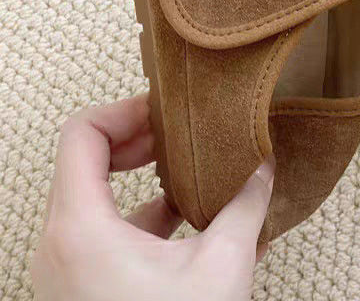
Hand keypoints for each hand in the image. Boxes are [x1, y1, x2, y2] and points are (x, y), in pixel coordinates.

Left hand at [32, 95, 273, 300]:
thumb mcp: (220, 266)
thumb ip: (246, 205)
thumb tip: (266, 166)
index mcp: (80, 228)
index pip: (82, 132)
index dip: (127, 109)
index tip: (169, 113)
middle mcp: (60, 245)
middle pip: (86, 159)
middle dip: (140, 140)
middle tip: (182, 135)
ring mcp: (68, 271)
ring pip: (97, 198)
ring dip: (146, 180)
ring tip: (194, 173)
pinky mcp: (83, 292)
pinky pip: (105, 234)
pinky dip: (144, 217)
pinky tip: (197, 223)